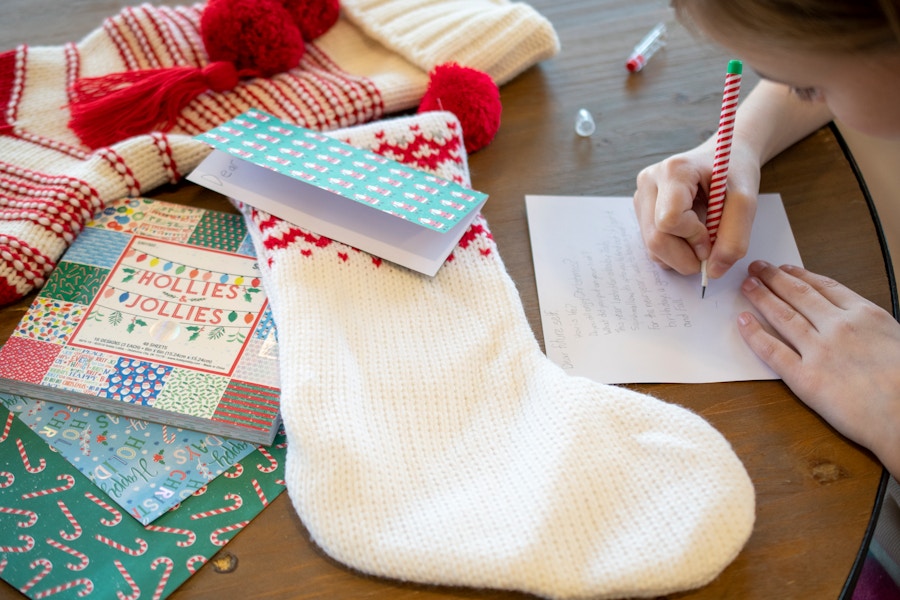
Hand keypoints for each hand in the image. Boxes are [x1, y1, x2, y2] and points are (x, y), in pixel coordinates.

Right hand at [633, 139, 761, 278]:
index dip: (693, 237)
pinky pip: (651, 245)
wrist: (726, 156)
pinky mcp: (641, 211)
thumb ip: (734, 237)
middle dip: (686, 256)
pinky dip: (673, 252)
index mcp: (673, 171)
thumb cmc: (735, 173)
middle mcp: (649, 182)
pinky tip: (689, 237)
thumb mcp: (746, 201)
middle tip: (709, 251)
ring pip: (651, 247)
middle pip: (656, 239)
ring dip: (680, 256)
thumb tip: (713, 271)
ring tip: (701, 240)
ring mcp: (641, 197)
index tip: (713, 235)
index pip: (669, 220)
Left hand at [738, 260, 899, 476]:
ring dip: (761, 297)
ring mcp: (820, 351)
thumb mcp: (895, 339)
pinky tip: (742, 321)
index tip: (786, 268)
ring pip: (783, 316)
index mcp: (866, 315)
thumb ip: (869, 327)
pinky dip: (754, 333)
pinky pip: (772, 350)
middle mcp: (840, 327)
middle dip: (774, 278)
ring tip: (747, 285)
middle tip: (756, 267)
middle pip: (799, 295)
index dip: (801, 275)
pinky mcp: (805, 378)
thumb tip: (852, 321)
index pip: (825, 287)